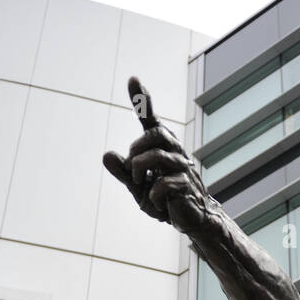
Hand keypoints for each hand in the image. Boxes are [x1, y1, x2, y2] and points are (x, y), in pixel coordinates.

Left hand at [103, 77, 211, 235]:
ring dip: (140, 170)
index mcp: (162, 147)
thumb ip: (123, 172)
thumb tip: (107, 155)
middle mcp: (175, 151)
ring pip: (156, 156)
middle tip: (132, 168)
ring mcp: (183, 167)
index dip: (142, 99)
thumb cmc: (164, 199)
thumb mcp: (138, 187)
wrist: (191, 220)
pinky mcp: (187, 185)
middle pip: (155, 133)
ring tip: (142, 184)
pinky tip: (159, 204)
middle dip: (136, 149)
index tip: (133, 79)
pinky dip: (154, 196)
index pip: (152, 119)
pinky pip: (163, 185)